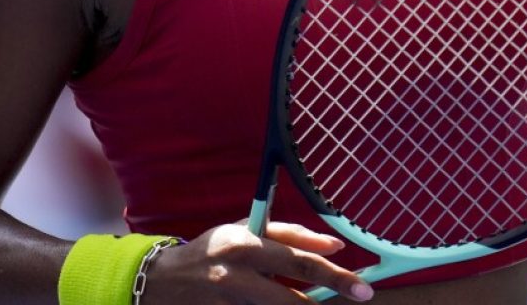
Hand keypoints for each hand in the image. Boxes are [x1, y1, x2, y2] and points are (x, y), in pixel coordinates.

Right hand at [144, 222, 373, 302]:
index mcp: (246, 245)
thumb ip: (291, 235)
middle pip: (292, 301)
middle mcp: (237, 277)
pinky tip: (277, 302)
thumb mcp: (248, 230)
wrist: (164, 282)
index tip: (362, 287)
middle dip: (327, 302)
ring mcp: (230, 304)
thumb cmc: (214, 248)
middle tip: (360, 297)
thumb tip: (335, 245)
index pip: (298, 262)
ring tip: (310, 300)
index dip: (334, 275)